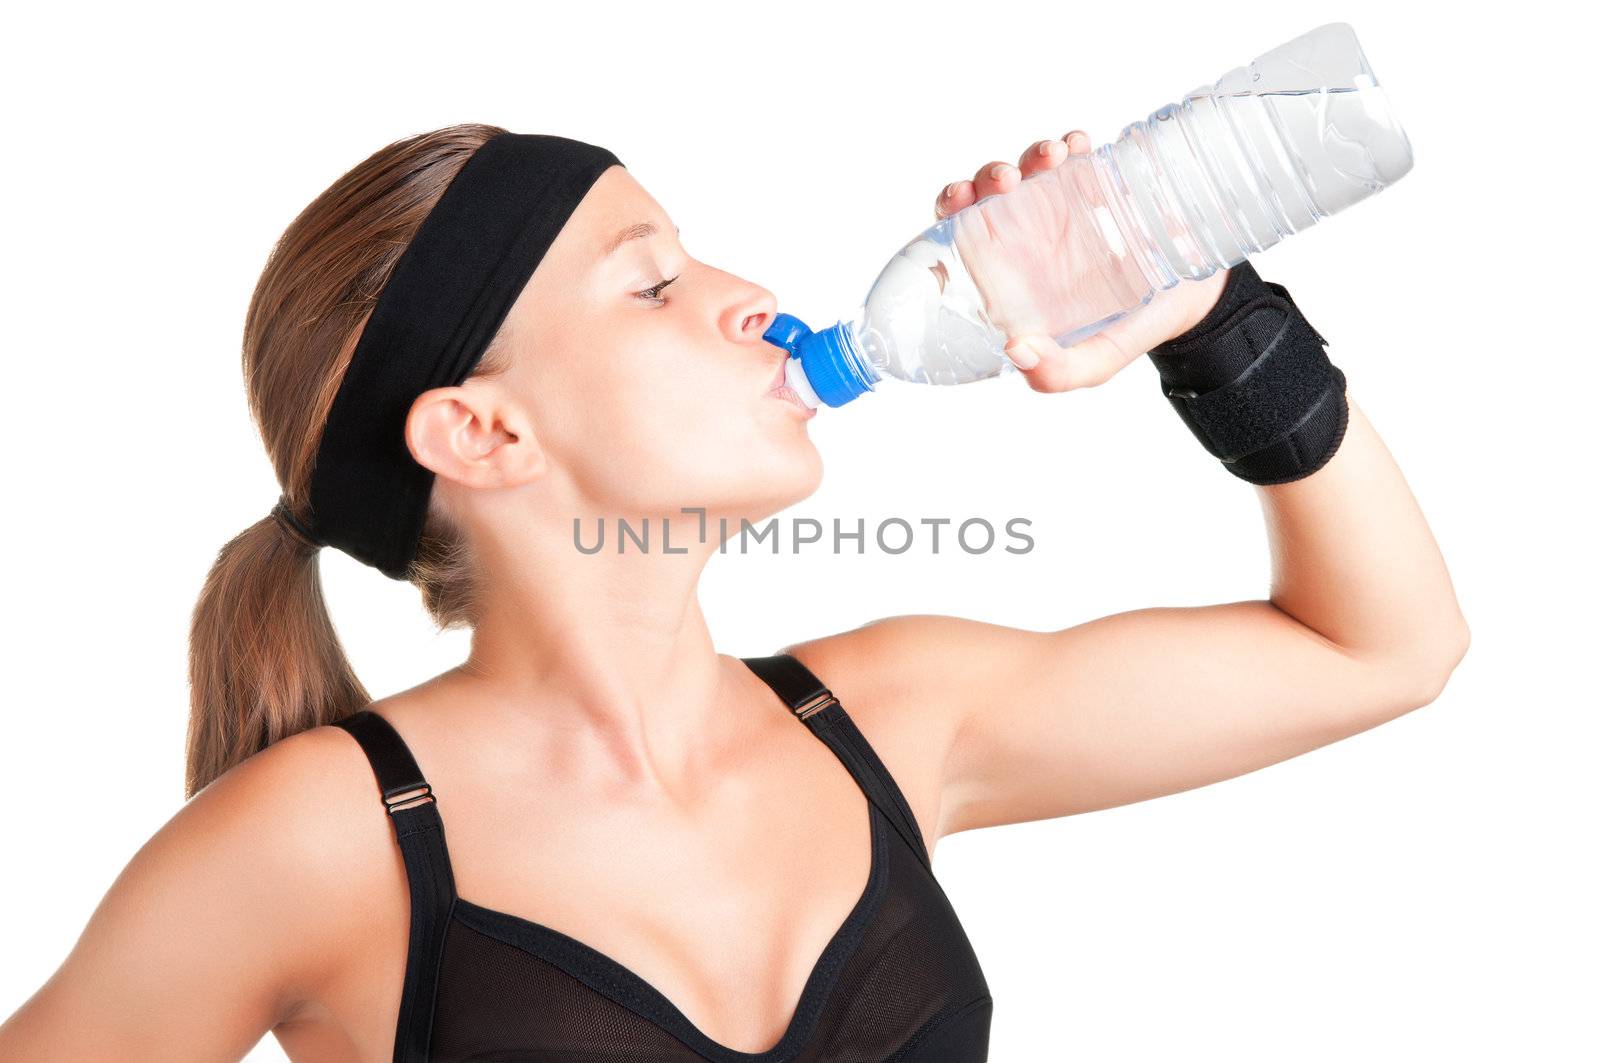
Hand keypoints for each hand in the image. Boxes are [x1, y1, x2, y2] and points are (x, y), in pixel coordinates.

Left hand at [934, 131, 1229, 393]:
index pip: (959, 242)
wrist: (1198, 299)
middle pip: (984, 197)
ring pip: (1025, 168)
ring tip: (1051, 158)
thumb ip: (1057, 373)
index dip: (948, 219)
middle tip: (1005, 181)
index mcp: (1011, 279)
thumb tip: (1016, 350)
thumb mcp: (1096, 362)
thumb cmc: (1134, 331)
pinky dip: (1070, 143)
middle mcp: (1026, 237)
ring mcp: (1059, 205)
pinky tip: (1078, 147)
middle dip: (982, 179)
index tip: (956, 206)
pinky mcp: (1095, 180)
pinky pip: (1074, 152)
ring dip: (1028, 156)